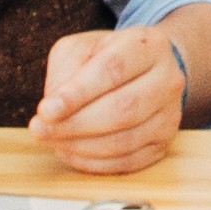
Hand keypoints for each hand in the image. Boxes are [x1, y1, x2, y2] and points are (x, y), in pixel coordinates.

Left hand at [26, 25, 191, 174]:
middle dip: (74, 125)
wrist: (146, 71)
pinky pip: (128, 162)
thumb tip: (53, 111)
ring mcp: (170, 114)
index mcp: (148, 46)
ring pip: (125, 140)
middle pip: (122, 109)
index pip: (112, 70)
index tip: (45, 110)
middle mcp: (168, 79)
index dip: (77, 94)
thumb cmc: (108, 58)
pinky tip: (72, 152)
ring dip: (81, 146)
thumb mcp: (81, 48)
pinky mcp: (164, 143)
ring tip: (53, 141)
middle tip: (40, 130)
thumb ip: (64, 70)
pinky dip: (94, 163)